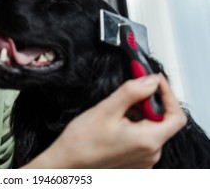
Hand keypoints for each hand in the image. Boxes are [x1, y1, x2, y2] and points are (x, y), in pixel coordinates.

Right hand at [24, 74, 186, 167]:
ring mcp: (143, 160)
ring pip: (150, 128)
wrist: (66, 163)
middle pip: (162, 121)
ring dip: (138, 114)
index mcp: (148, 141)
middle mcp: (150, 154)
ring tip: (116, 110)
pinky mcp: (134, 162)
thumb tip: (151, 80)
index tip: (154, 80)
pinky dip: (133, 125)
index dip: (168, 94)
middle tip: (130, 90)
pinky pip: (142, 139)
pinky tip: (115, 122)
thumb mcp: (106, 109)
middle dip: (148, 102)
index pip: (176, 115)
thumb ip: (132, 92)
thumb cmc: (82, 142)